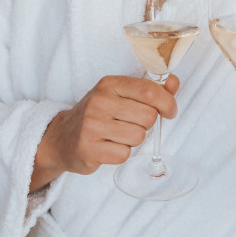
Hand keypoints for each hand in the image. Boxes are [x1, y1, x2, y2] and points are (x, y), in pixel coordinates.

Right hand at [32, 74, 179, 188]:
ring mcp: (91, 125)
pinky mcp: (88, 148)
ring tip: (117, 136)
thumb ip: (150, 90)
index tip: (169, 111)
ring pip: (138, 137)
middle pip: (148, 117)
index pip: (150, 91)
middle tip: (131, 125)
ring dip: (133, 140)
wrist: (61, 138)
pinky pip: (124, 154)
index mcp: (110, 84)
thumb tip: (174, 82)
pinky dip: (121, 154)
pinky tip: (108, 147)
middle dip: (146, 124)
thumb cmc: (98, 115)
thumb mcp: (120, 95)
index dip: (167, 103)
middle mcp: (99, 101)